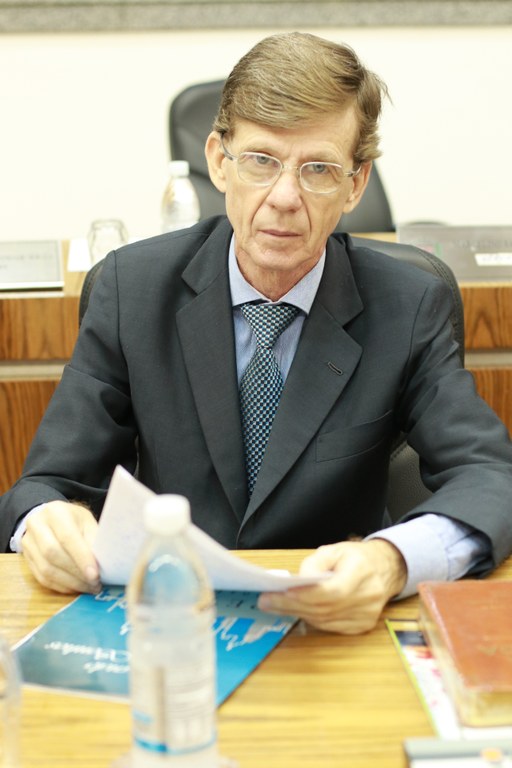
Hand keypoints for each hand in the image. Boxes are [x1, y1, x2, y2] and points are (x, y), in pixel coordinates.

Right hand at [22, 501, 100, 593]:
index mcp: (55, 512)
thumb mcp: (87, 521)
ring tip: (88, 587)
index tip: (95, 574)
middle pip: (53, 554)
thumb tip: (101, 563)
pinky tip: (75, 587)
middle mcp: (37, 525)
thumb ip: (93, 539)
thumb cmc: (74, 520)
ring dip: (70, 582)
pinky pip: (42, 578)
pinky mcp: (26, 558)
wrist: (51, 519)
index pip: (67, 537)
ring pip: (46, 569)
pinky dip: (61, 586)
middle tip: (95, 583)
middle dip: (76, 572)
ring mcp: (28, 542)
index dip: (81, 557)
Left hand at [257, 539, 406, 634]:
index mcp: (362, 571)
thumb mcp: (333, 550)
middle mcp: (368, 595)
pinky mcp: (363, 626)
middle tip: (267, 601)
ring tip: (275, 606)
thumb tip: (297, 583)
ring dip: (298, 614)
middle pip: (325, 608)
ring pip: (325, 620)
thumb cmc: (355, 557)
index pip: (332, 591)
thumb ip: (314, 564)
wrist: (385, 569)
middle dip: (292, 606)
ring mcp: (367, 614)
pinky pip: (331, 627)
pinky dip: (313, 620)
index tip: (283, 593)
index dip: (306, 595)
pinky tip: (298, 611)